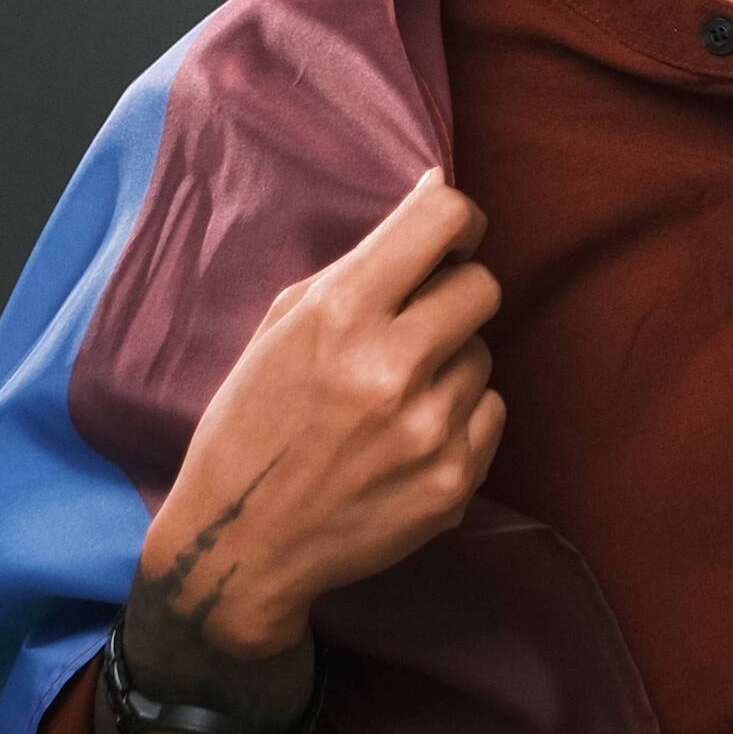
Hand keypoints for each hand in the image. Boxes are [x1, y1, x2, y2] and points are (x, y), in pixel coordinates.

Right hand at [126, 171, 505, 681]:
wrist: (240, 546)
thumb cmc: (254, 422)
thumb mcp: (283, 327)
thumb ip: (365, 259)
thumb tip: (435, 187)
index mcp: (340, 315)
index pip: (443, 218)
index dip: (457, 219)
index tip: (450, 238)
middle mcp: (392, 368)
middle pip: (483, 285)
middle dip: (453, 295)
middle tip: (415, 324)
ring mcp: (429, 429)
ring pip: (484, 353)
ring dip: (449, 364)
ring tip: (391, 398)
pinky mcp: (455, 480)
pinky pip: (491, 411)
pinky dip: (459, 417)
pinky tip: (406, 439)